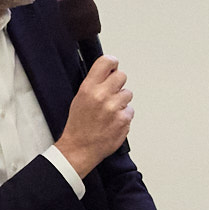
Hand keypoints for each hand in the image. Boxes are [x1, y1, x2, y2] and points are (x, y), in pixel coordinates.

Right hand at [56, 57, 131, 172]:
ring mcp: (114, 108)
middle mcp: (102, 95)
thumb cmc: (78, 124)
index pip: (106, 62)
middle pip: (122, 76)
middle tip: (111, 93)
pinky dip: (124, 115)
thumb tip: (109, 71)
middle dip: (118, 84)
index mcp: (88, 87)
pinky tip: (113, 121)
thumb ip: (94, 83)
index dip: (112, 64)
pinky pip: (130, 110)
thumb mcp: (79, 98)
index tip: (112, 67)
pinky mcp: (124, 120)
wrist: (79, 147)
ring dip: (122, 101)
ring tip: (110, 111)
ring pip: (128, 93)